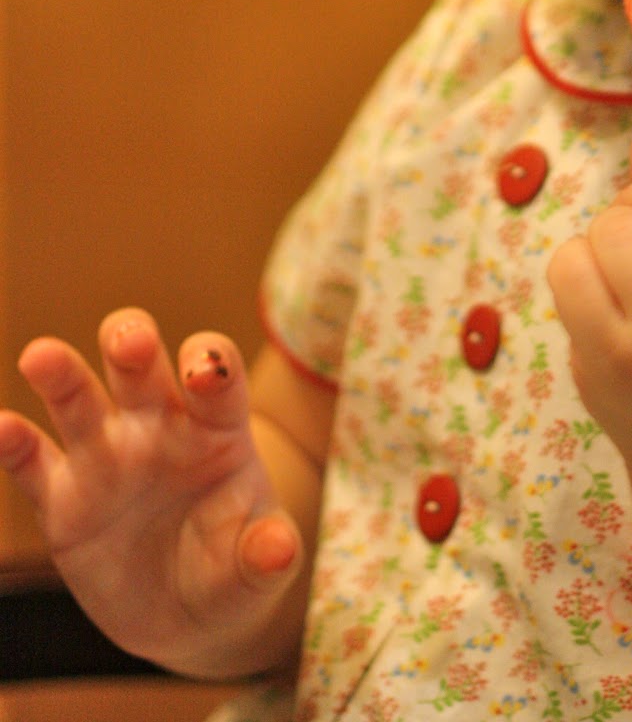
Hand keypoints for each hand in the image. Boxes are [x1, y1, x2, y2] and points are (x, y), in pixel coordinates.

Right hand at [0, 309, 304, 677]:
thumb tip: (280, 552)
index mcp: (217, 430)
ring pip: (79, 400)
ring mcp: (107, 457)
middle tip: (128, 340)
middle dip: (133, 343)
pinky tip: (1, 427)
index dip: (212, 365)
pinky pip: (34, 463)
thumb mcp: (256, 569)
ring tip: (41, 356)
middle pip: (142, 368)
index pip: (217, 378)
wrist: (186, 616)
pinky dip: (14, 444)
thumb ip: (265, 555)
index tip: (202, 373)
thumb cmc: (232, 570)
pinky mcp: (63, 498)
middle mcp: (159, 428)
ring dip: (62, 373)